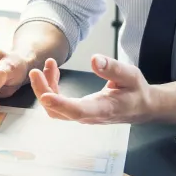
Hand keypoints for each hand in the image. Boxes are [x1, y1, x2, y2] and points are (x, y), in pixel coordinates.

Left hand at [31, 54, 155, 124]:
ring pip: (54, 108)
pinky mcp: (77, 111)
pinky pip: (58, 103)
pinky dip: (51, 87)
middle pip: (57, 112)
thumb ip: (112, 68)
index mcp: (104, 109)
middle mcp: (89, 116)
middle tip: (35, 71)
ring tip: (48, 65)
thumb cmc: (136, 90)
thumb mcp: (130, 75)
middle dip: (43, 92)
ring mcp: (81, 115)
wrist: (141, 106)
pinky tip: (53, 71)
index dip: (60, 105)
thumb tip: (94, 60)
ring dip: (45, 87)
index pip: (78, 111)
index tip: (45, 96)